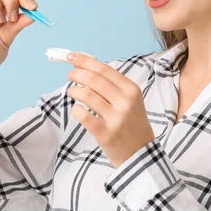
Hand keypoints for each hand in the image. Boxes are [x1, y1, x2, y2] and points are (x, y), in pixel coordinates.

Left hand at [65, 53, 155, 168]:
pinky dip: (76, 109)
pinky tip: (77, 109)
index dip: (85, 61)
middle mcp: (125, 102)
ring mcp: (116, 118)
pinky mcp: (105, 133)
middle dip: (77, 74)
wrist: (141, 154)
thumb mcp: (129, 100)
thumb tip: (82, 65)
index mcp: (131, 90)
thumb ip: (109, 84)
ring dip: (74, 90)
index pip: (104, 69)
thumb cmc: (131, 123)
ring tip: (72, 92)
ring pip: (87, 95)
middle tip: (69, 75)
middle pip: (94, 80)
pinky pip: (83, 116)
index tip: (70, 56)